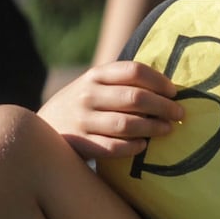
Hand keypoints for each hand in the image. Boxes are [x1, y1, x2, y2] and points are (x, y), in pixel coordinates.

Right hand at [38, 61, 185, 159]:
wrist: (40, 132)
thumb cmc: (82, 107)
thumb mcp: (94, 86)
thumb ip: (121, 83)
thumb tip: (167, 89)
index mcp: (95, 75)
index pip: (133, 70)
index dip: (159, 80)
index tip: (174, 92)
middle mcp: (87, 95)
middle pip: (135, 98)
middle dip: (163, 106)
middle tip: (179, 113)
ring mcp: (82, 120)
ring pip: (126, 124)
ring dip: (153, 127)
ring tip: (167, 129)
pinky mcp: (79, 144)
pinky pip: (113, 147)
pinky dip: (132, 147)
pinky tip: (143, 146)